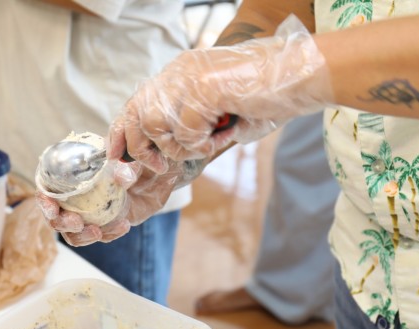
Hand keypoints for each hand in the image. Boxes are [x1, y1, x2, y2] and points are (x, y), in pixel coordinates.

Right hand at [37, 160, 183, 245]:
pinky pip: (100, 236)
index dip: (44, 201)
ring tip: (98, 231)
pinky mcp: (101, 225)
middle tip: (77, 222)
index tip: (53, 209)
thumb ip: (124, 166)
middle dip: (63, 223)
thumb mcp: (127, 157)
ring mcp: (86, 214)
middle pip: (55, 218)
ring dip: (83, 236)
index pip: (46, 190)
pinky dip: (109, 234)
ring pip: (74, 234)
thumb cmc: (128, 159)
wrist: (149, 175)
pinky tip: (123, 225)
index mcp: (68, 176)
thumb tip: (123, 177)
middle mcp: (72, 198)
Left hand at [108, 15, 333, 173]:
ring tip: (206, 143)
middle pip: (137, 115)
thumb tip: (169, 152)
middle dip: (145, 149)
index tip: (117, 157)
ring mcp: (189, 78)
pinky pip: (185, 130)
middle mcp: (178, 72)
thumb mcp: (220, 112)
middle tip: (165, 165)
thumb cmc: (267, 96)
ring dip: (178, 146)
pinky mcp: (204, 88)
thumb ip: (191, 126)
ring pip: (156, 124)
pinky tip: (223, 133)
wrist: (302, 75)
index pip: (135, 103)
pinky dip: (202, 143)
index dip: (121, 132)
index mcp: (178, 74)